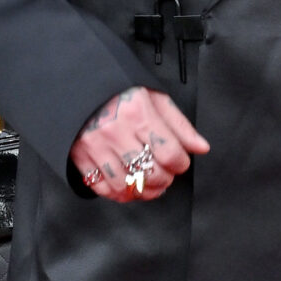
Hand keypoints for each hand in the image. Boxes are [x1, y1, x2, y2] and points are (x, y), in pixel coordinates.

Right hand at [71, 86, 208, 202]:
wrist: (80, 86)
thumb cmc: (119, 91)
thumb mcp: (154, 98)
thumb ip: (179, 125)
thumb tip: (200, 147)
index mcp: (137, 113)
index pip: (169, 154)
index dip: (181, 164)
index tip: (179, 162)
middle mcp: (115, 131)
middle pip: (150, 174)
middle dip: (165, 179)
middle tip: (165, 174)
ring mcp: (95, 146)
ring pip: (126, 185)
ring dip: (144, 191)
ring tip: (150, 183)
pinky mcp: (80, 156)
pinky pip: (101, 188)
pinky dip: (118, 193)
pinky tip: (128, 186)